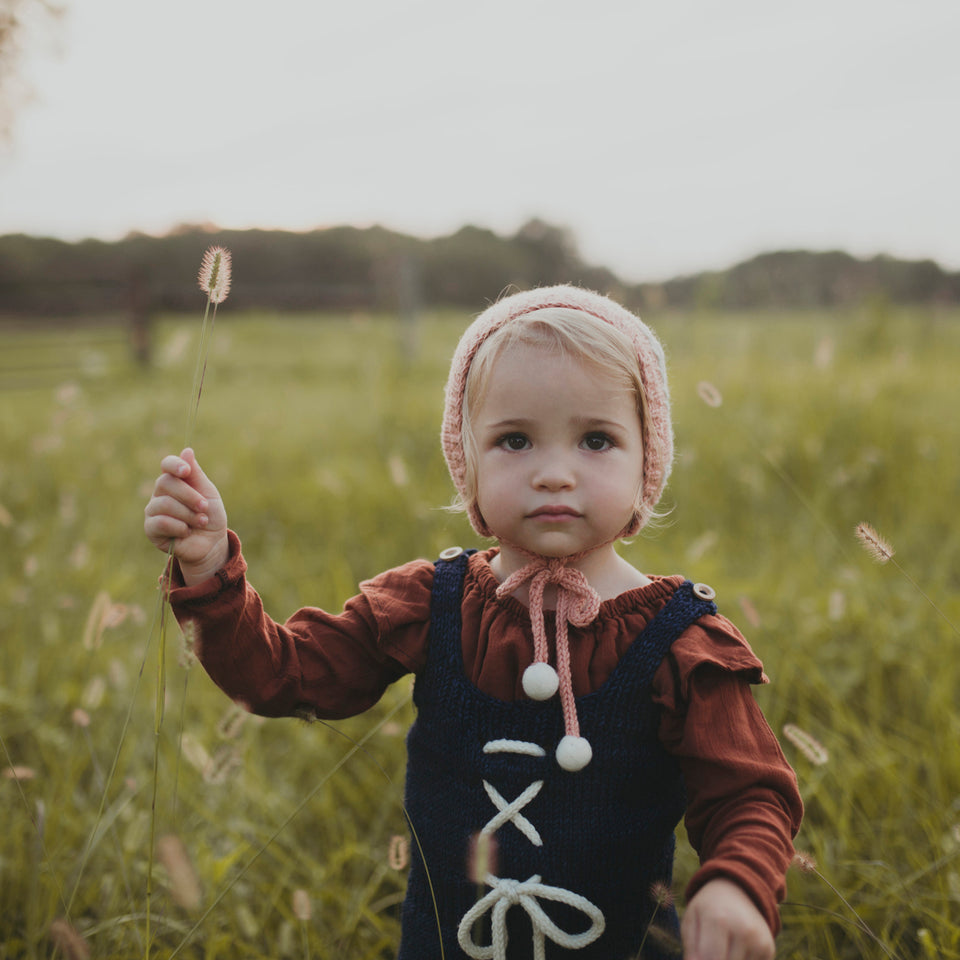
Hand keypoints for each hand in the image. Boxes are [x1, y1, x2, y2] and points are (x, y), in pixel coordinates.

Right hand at [144, 448, 228, 584]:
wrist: (211, 543)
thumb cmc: (210, 515)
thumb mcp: (208, 493)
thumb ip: (196, 474)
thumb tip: (187, 451)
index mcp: (175, 481)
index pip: (166, 465)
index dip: (174, 465)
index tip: (186, 471)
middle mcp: (160, 493)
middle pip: (166, 483)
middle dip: (190, 496)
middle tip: (204, 507)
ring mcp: (153, 511)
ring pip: (164, 504)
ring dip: (188, 514)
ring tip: (200, 521)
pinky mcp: (151, 529)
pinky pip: (160, 522)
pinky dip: (179, 527)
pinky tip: (187, 531)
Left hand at [681, 878, 774, 959]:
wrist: (737, 889)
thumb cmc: (708, 908)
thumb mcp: (692, 920)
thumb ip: (691, 947)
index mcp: (718, 920)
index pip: (710, 959)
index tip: (699, 956)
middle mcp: (743, 930)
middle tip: (712, 950)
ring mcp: (759, 941)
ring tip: (722, 947)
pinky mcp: (769, 950)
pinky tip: (736, 950)